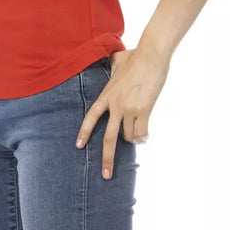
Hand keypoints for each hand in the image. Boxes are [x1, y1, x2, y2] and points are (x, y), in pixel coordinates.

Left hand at [74, 47, 169, 179]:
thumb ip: (112, 67)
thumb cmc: (135, 54)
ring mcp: (129, 108)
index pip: (91, 116)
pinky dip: (144, 138)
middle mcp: (116, 104)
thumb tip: (112, 60)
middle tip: (106, 175)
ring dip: (133, 140)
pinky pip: (142, 133)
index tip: (78, 146)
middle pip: (108, 137)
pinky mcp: (144, 110)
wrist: (150, 55)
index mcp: (107, 94)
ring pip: (129, 137)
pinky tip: (146, 136)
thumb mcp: (117, 61)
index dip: (84, 132)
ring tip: (138, 137)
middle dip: (107, 158)